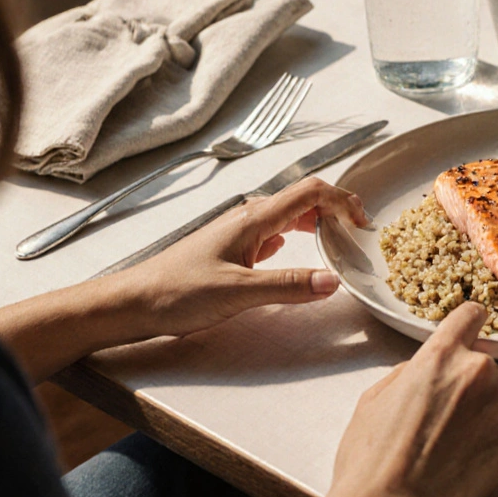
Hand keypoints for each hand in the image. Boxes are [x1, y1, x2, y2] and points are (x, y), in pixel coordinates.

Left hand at [124, 177, 367, 337]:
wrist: (133, 303)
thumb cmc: (176, 293)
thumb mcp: (238, 292)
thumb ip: (288, 286)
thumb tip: (332, 281)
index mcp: (253, 220)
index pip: (310, 193)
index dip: (343, 200)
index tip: (364, 222)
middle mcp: (247, 218)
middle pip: (302, 198)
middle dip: (336, 207)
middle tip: (359, 228)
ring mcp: (239, 232)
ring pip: (288, 214)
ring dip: (318, 221)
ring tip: (337, 239)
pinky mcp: (232, 248)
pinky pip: (273, 231)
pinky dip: (297, 235)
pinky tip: (297, 252)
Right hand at [295, 303, 497, 496]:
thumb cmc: (373, 459)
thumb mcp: (375, 398)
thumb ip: (410, 371)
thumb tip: (426, 369)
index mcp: (440, 356)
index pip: (470, 315)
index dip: (469, 325)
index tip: (472, 332)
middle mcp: (479, 372)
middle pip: (485, 364)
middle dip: (470, 384)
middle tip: (445, 419)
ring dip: (486, 412)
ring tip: (454, 445)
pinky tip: (470, 459)